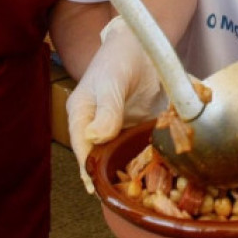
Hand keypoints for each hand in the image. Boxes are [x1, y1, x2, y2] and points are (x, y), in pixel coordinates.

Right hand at [66, 16, 164, 192]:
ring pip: (118, 155)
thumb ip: (107, 109)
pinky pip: (136, 146)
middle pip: (99, 157)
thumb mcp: (112, 80)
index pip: (81, 148)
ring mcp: (115, 127)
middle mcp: (94, 124)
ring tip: (143, 189)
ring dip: (130, 170)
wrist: (141, 42)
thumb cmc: (120, 57)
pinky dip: (145, 157)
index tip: (98, 189)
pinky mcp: (133, 126)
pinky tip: (157, 169)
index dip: (88, 170)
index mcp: (81, 114)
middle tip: (127, 194)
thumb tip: (95, 139)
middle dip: (111, 176)